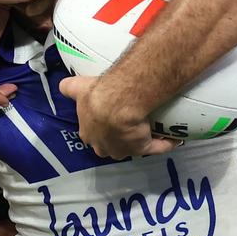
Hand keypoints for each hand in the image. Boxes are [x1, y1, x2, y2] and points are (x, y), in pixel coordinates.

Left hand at [59, 75, 177, 159]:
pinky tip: (173, 137)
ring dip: (139, 141)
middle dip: (117, 139)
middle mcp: (104, 146)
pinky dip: (165, 143)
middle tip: (128, 124)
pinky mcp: (143, 148)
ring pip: (132, 148)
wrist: (116, 102)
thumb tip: (63, 85)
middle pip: (111, 146)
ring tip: (149, 128)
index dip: (99, 129)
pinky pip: (157, 148)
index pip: (92, 136)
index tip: (108, 119)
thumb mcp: (77, 89)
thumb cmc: (95, 95)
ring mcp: (124, 150)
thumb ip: (68, 88)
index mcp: (89, 134)